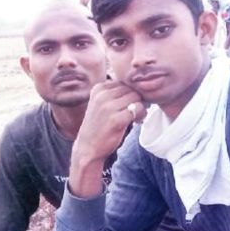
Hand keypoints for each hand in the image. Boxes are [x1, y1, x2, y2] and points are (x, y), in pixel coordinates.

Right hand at [69, 80, 145, 197]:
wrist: (88, 148)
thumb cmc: (99, 125)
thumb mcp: (101, 103)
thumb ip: (115, 93)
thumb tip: (140, 86)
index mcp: (98, 89)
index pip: (124, 82)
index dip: (131, 92)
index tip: (130, 104)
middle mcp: (102, 95)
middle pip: (132, 89)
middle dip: (137, 99)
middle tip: (136, 111)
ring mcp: (108, 107)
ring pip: (136, 97)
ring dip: (141, 107)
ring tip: (136, 117)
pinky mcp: (116, 119)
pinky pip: (138, 109)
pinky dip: (141, 115)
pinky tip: (136, 122)